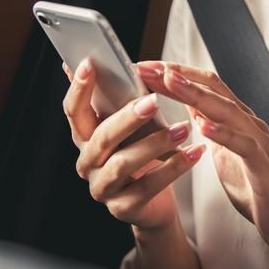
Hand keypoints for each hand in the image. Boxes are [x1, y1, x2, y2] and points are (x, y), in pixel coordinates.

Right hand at [61, 59, 205, 230]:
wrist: (154, 203)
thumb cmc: (141, 154)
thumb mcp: (129, 126)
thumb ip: (116, 99)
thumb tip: (99, 60)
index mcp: (84, 138)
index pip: (74, 111)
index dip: (78, 88)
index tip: (91, 63)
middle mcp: (87, 163)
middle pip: (101, 137)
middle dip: (127, 118)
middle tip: (152, 101)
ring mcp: (103, 188)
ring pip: (123, 163)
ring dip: (155, 143)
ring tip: (184, 128)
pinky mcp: (124, 208)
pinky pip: (148, 187)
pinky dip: (173, 168)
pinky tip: (194, 153)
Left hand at [137, 60, 268, 255]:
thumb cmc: (256, 188)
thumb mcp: (225, 153)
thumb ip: (212, 126)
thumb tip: (190, 103)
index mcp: (239, 121)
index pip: (207, 86)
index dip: (177, 74)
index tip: (146, 67)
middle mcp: (251, 125)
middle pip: (214, 90)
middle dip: (179, 77)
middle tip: (149, 68)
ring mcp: (261, 143)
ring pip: (228, 111)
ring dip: (197, 95)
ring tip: (171, 82)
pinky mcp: (265, 168)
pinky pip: (244, 147)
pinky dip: (223, 134)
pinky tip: (203, 126)